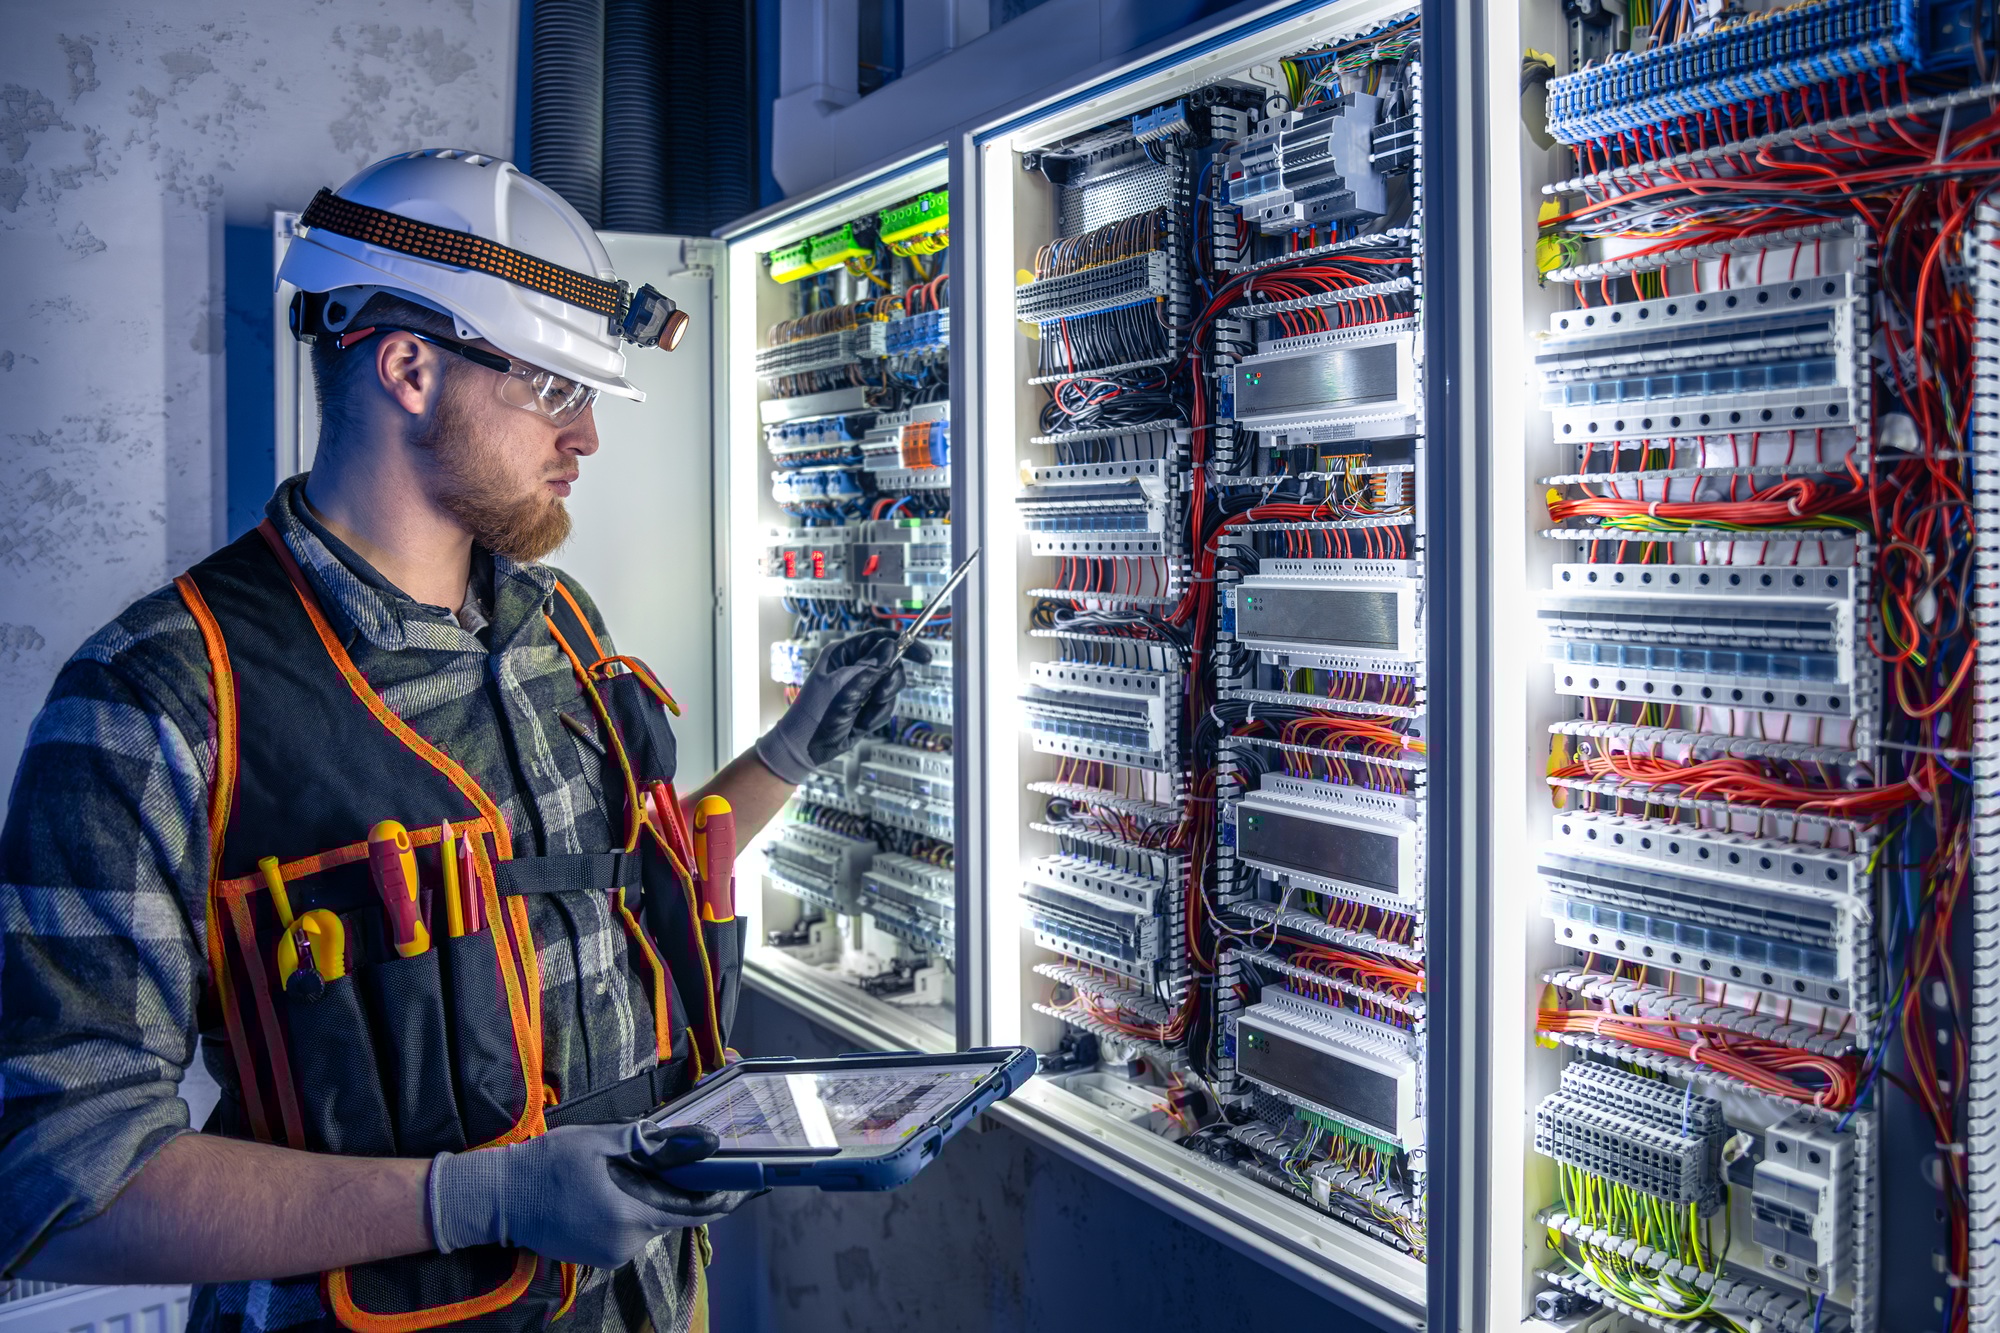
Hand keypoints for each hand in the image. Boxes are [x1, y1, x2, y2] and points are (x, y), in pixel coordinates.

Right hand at [428, 1122, 753, 1267]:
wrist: (498, 1198)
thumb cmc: (548, 1164)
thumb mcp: (604, 1142)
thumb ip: (657, 1144)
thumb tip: (705, 1141)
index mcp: (631, 1214)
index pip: (696, 1210)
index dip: (725, 1194)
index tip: (749, 1180)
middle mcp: (627, 1244)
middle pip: (674, 1214)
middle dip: (684, 1187)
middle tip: (689, 1156)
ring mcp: (612, 1255)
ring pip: (653, 1222)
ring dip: (655, 1196)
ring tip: (635, 1166)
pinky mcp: (600, 1257)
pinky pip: (632, 1230)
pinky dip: (635, 1208)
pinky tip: (616, 1186)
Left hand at [753, 628, 931, 782]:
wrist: (805, 747)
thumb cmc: (815, 714)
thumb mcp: (843, 689)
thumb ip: (870, 668)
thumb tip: (891, 645)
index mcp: (843, 654)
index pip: (879, 639)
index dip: (904, 644)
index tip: (924, 657)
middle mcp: (854, 666)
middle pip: (891, 663)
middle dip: (888, 683)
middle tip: (878, 697)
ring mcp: (862, 686)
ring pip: (892, 686)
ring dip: (881, 704)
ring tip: (862, 715)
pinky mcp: (868, 704)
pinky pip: (888, 705)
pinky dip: (878, 716)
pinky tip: (860, 723)